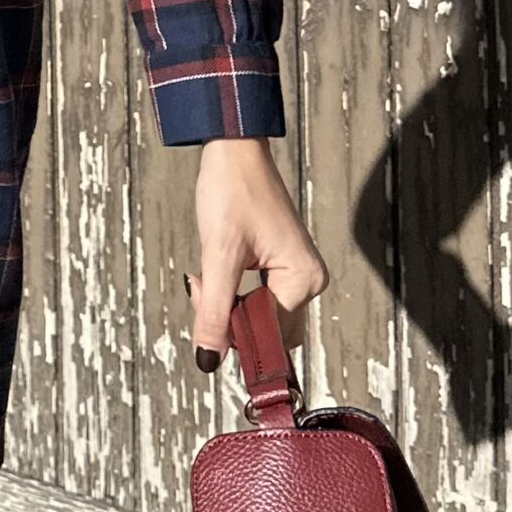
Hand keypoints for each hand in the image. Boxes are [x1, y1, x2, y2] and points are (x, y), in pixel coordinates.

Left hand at [183, 136, 329, 376]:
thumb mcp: (218, 255)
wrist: (233, 151)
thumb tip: (210, 360)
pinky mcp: (281, 267)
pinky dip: (231, 294)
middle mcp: (308, 280)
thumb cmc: (232, 191)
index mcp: (303, 279)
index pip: (270, 336)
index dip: (234, 335)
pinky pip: (257, 299)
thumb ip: (215, 311)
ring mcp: (296, 274)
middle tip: (203, 288)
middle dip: (230, 320)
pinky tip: (214, 274)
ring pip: (259, 316)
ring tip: (206, 276)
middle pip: (267, 331)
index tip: (205, 325)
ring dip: (227, 307)